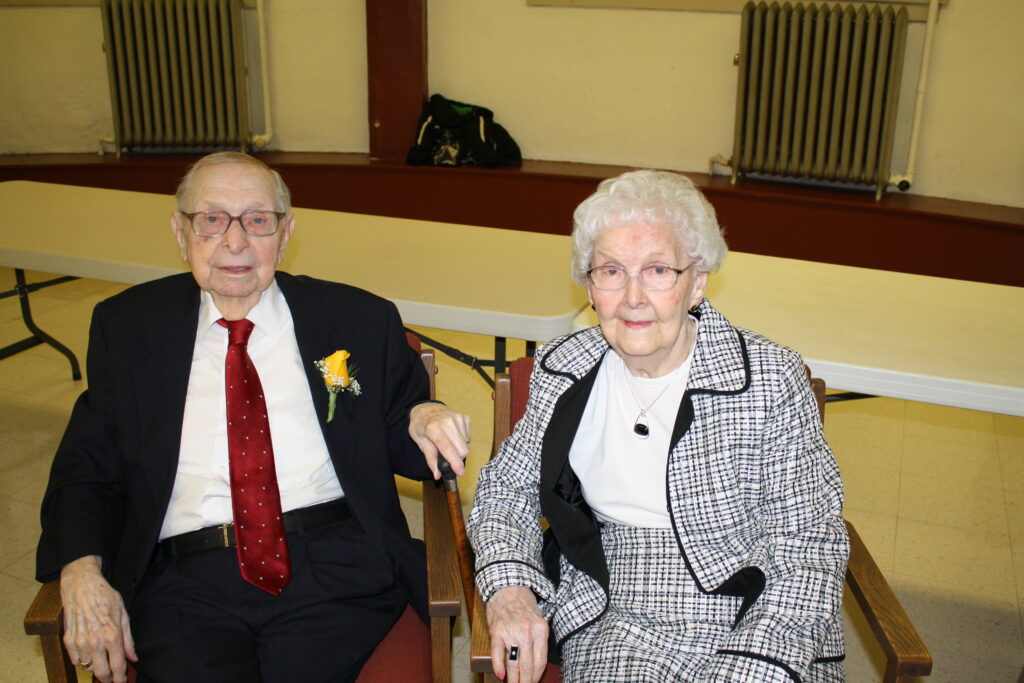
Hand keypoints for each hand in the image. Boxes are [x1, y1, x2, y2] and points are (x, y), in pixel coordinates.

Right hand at [60, 555, 137, 682]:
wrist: (82, 587)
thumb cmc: (105, 597)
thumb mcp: (124, 615)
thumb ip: (128, 640)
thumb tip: (133, 658)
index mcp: (112, 635)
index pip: (117, 666)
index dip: (121, 678)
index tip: (122, 682)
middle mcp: (95, 642)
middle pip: (101, 673)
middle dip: (108, 679)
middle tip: (113, 677)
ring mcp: (80, 643)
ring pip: (88, 667)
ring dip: (95, 667)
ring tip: (102, 659)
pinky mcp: (68, 641)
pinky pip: (76, 661)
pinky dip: (83, 661)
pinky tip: (90, 653)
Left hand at [409, 402, 471, 478]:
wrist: (426, 408)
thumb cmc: (421, 425)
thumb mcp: (420, 442)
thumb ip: (430, 459)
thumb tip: (437, 475)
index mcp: (433, 428)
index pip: (448, 448)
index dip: (455, 463)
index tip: (460, 473)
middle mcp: (447, 421)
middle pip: (462, 449)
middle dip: (458, 458)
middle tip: (449, 458)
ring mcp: (458, 418)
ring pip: (467, 445)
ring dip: (460, 449)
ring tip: (449, 443)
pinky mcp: (465, 418)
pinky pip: (469, 438)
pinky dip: (463, 441)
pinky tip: (454, 436)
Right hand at [486, 586, 548, 682]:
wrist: (508, 587)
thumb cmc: (524, 605)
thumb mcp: (539, 621)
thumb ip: (538, 642)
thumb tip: (535, 668)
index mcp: (541, 630)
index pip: (540, 662)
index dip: (536, 677)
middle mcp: (527, 631)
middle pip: (527, 666)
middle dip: (525, 682)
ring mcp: (511, 631)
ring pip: (514, 663)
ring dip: (513, 680)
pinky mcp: (496, 630)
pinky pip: (498, 653)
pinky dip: (498, 666)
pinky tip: (500, 676)